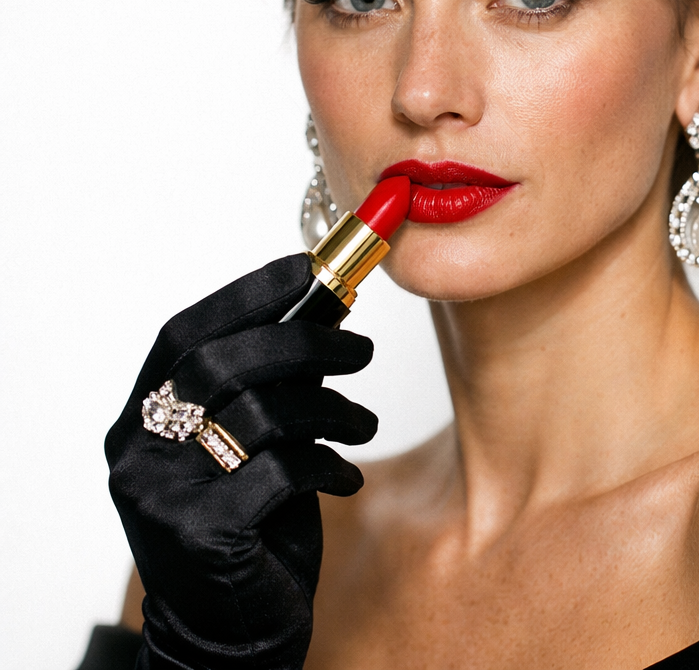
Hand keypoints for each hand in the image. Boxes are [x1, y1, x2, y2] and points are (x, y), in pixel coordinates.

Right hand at [105, 254, 377, 669]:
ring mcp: (160, 494)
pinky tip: (345, 477)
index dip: (247, 294)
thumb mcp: (255, 440)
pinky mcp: (201, 535)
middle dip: (306, 342)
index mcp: (141, 416)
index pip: (185, 332)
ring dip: (333, 409)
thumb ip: (272, 379)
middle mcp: (135, 450)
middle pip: (224, 362)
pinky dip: (328, 465)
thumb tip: (326, 304)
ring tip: (365, 423)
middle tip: (363, 349)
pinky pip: (281, 471)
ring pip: (261, 414)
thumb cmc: (247, 520)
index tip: (307, 268)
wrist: (230, 628)